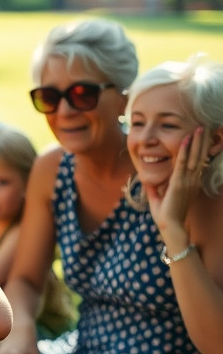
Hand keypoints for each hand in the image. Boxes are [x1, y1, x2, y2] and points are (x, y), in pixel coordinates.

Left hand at [146, 127, 207, 241]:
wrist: (170, 226)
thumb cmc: (166, 216)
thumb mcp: (159, 199)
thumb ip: (154, 189)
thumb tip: (147, 182)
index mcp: (191, 184)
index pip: (197, 162)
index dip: (200, 150)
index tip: (202, 138)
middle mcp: (193, 181)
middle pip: (199, 157)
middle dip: (202, 141)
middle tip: (205, 126)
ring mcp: (188, 182)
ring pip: (194, 157)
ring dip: (196, 142)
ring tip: (200, 128)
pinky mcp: (179, 183)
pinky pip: (182, 164)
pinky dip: (183, 151)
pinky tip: (185, 140)